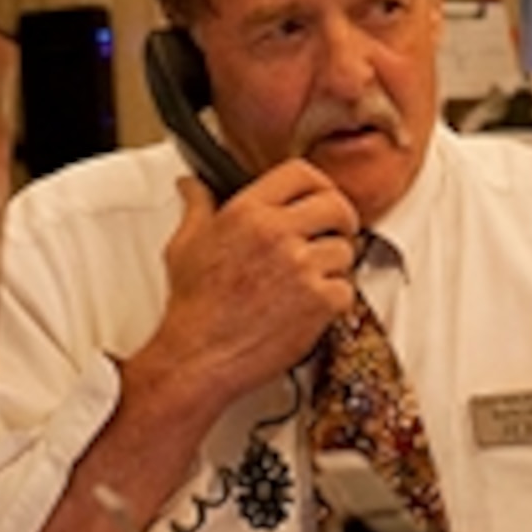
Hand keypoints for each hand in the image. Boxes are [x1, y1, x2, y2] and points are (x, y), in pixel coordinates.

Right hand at [141, 163, 359, 406]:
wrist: (198, 357)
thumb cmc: (193, 307)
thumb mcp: (185, 245)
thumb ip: (197, 206)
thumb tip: (191, 185)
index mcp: (248, 212)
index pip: (302, 173)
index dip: (317, 184)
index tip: (320, 197)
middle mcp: (277, 233)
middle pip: (336, 206)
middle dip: (341, 219)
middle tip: (336, 232)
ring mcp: (301, 267)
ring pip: (345, 250)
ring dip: (335, 265)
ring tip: (312, 279)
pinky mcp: (318, 301)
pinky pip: (347, 289)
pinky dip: (335, 299)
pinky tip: (311, 305)